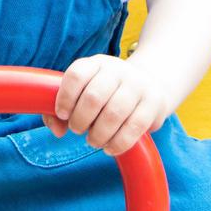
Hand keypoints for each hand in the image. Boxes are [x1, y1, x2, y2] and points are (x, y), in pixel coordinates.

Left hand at [43, 54, 168, 156]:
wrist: (152, 82)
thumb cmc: (108, 92)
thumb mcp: (86, 89)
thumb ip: (62, 108)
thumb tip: (56, 130)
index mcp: (97, 63)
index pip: (76, 75)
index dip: (65, 97)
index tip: (62, 114)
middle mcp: (118, 70)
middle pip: (93, 97)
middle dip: (80, 120)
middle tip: (78, 129)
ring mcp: (138, 85)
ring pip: (113, 114)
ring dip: (98, 135)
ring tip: (93, 141)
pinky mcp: (154, 104)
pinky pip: (133, 128)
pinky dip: (117, 143)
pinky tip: (109, 147)